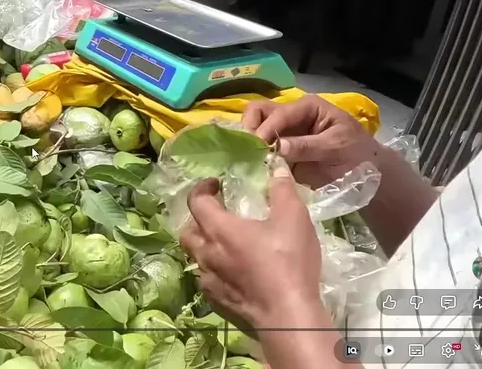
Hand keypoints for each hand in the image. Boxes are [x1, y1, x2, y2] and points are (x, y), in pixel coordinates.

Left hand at [180, 165, 323, 330]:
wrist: (287, 316)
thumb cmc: (288, 262)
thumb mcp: (293, 219)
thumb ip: (283, 190)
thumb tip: (276, 166)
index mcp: (218, 229)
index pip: (196, 201)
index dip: (202, 188)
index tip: (215, 184)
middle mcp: (205, 252)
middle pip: (188, 230)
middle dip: (197, 219)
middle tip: (217, 216)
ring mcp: (207, 279)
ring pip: (195, 257)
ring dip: (205, 246)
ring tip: (225, 245)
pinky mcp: (215, 301)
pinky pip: (206, 280)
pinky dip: (215, 271)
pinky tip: (233, 273)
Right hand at [242, 96, 373, 188]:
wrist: (368, 176)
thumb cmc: (358, 156)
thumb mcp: (337, 148)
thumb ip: (308, 146)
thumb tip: (277, 147)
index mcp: (308, 108)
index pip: (279, 112)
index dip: (267, 127)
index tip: (258, 145)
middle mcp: (291, 117)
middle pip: (259, 112)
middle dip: (250, 127)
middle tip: (247, 147)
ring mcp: (284, 135)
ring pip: (256, 128)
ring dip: (248, 140)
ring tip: (246, 155)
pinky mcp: (281, 153)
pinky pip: (261, 149)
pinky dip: (253, 154)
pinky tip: (249, 164)